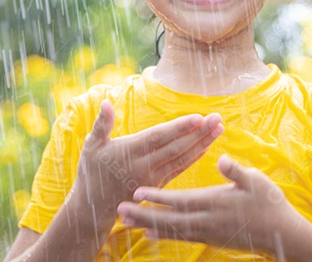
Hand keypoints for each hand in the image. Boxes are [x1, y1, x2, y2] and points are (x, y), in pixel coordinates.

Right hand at [75, 100, 223, 210]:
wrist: (93, 208)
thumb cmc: (91, 172)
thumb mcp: (92, 146)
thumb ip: (101, 124)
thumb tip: (105, 103)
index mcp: (130, 152)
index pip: (160, 137)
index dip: (180, 128)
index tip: (198, 117)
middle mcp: (144, 165)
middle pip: (176, 146)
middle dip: (198, 132)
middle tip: (217, 118)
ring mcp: (153, 177)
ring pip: (182, 158)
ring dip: (202, 143)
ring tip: (219, 129)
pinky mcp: (158, 184)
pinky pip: (180, 169)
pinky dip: (194, 157)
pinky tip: (207, 146)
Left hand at [116, 154, 301, 255]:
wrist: (282, 235)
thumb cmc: (269, 203)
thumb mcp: (255, 181)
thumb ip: (236, 172)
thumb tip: (221, 158)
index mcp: (215, 202)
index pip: (181, 199)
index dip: (158, 197)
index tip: (138, 192)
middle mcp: (207, 220)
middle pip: (169, 219)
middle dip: (143, 215)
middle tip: (120, 211)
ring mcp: (208, 232)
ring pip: (172, 230)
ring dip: (148, 226)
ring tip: (126, 222)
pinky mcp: (211, 239)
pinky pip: (182, 238)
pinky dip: (165, 236)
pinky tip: (150, 235)